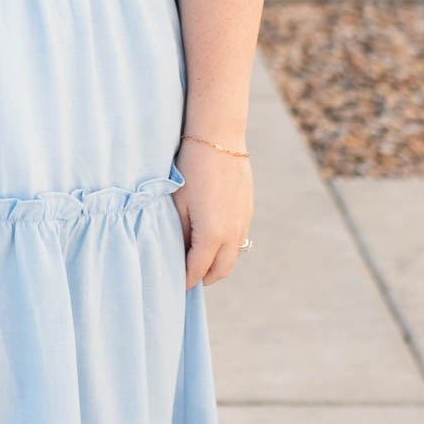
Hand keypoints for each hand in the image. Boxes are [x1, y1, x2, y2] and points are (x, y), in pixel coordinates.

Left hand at [173, 137, 252, 288]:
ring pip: (233, 256)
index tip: (175, 283)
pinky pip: (240, 239)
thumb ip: (180, 233)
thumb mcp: (177, 204)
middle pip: (221, 270)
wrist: (218, 139)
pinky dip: (227, 248)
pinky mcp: (248, 211)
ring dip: (217, 264)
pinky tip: (212, 239)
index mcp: (211, 234)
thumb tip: (180, 253)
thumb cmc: (191, 169)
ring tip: (199, 261)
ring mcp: (243, 222)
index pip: (198, 270)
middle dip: (204, 278)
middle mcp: (232, 233)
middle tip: (188, 277)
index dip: (186, 279)